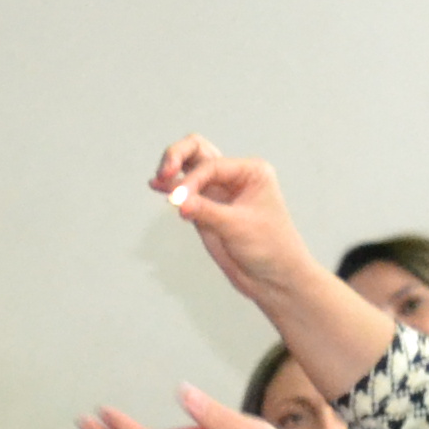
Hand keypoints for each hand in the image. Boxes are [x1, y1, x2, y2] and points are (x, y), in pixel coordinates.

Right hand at [150, 134, 325, 312]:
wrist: (272, 277)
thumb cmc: (270, 247)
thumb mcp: (238, 226)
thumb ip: (206, 211)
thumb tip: (178, 201)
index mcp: (250, 172)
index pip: (211, 165)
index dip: (191, 181)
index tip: (179, 203)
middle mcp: (233, 176)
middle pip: (197, 151)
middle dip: (177, 155)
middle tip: (164, 172)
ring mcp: (217, 192)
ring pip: (188, 167)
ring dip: (171, 169)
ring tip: (157, 179)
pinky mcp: (205, 209)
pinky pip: (184, 192)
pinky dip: (169, 187)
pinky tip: (155, 186)